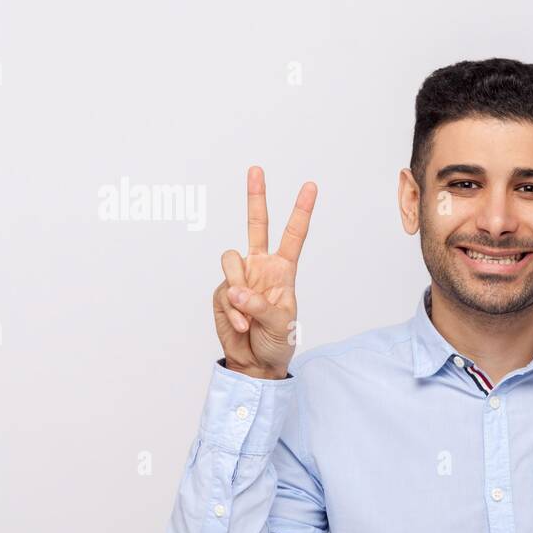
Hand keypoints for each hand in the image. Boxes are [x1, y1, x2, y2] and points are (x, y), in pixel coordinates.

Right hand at [212, 166, 316, 379]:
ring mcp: (240, 277)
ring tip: (249, 315)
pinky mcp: (222, 291)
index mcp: (284, 270)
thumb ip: (260, 304)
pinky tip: (242, 324)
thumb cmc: (277, 342)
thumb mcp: (281, 324)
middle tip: (256, 170)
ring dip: (239, 288)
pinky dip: (233, 310)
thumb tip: (236, 290)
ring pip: (231, 260)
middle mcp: (261, 267)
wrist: (256, 362)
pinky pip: (224, 290)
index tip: (310, 186)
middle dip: (256, 197)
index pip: (294, 235)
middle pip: (257, 225)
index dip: (302, 211)